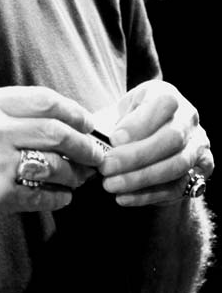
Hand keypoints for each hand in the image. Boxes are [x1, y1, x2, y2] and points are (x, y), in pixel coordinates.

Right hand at [0, 86, 104, 246]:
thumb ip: (0, 114)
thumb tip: (50, 119)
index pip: (42, 99)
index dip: (72, 111)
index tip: (87, 122)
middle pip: (56, 130)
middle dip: (84, 144)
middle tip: (96, 154)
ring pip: (55, 164)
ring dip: (75, 174)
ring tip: (80, 178)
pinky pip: (43, 196)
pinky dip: (59, 199)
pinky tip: (62, 199)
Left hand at [96, 80, 213, 205]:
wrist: (154, 132)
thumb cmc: (131, 117)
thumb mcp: (120, 109)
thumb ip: (110, 121)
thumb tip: (91, 140)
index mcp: (167, 95)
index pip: (162, 105)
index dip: (139, 124)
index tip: (114, 139)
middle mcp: (189, 118)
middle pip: (171, 139)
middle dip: (136, 156)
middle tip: (106, 168)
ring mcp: (198, 144)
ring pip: (176, 166)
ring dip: (140, 179)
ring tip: (111, 185)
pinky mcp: (201, 170)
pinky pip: (178, 188)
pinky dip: (148, 195)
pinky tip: (124, 197)